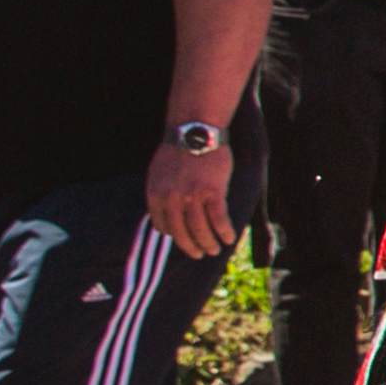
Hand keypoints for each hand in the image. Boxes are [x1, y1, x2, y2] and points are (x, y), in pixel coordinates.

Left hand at [149, 136, 239, 261]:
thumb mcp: (159, 172)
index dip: (175, 235)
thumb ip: (162, 192)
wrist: (196, 130)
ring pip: (201, 229)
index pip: (163, 225)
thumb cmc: (180, 148)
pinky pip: (219, 219)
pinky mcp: (212, 192)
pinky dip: (225, 231)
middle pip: (181, 232)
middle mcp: (171, 199)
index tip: (184, 239)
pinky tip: (230, 238)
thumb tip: (168, 210)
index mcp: (155, 194)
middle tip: (200, 254)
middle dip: (191, 247)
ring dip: (209, 243)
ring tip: (215, 250)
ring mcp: (192, 197)